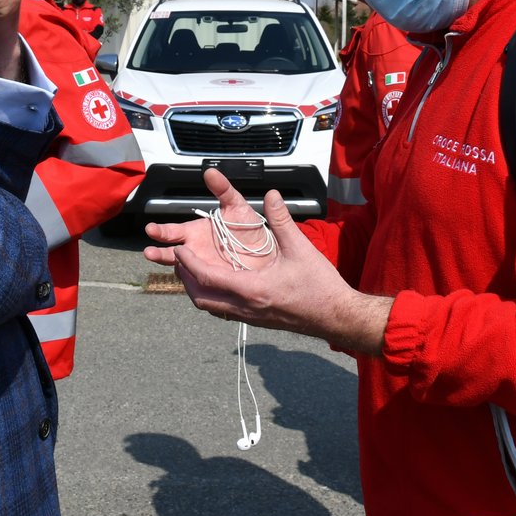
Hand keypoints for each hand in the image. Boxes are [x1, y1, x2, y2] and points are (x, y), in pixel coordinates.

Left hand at [144, 169, 391, 353]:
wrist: (337, 316)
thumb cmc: (320, 285)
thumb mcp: (300, 248)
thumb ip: (282, 220)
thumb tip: (271, 194)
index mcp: (252, 289)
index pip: (207, 278)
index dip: (188, 263)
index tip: (178, 249)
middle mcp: (246, 308)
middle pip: (202, 298)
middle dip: (186, 279)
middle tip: (180, 260)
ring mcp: (251, 317)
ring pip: (212, 308)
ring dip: (198, 291)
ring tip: (193, 272)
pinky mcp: (257, 321)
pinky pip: (225, 312)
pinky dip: (213, 299)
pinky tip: (219, 285)